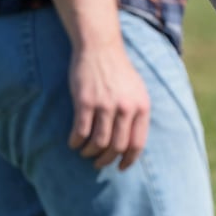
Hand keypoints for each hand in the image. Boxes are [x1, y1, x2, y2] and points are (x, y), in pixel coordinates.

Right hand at [69, 43, 151, 169]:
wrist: (100, 47)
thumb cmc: (118, 70)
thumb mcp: (137, 90)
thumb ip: (137, 113)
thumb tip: (132, 142)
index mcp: (141, 106)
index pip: (137, 143)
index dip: (128, 160)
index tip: (120, 168)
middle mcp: (126, 108)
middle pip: (117, 147)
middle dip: (106, 160)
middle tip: (98, 163)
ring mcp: (106, 105)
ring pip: (98, 143)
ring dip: (90, 153)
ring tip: (85, 152)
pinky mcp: (85, 102)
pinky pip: (80, 132)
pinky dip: (76, 142)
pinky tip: (73, 143)